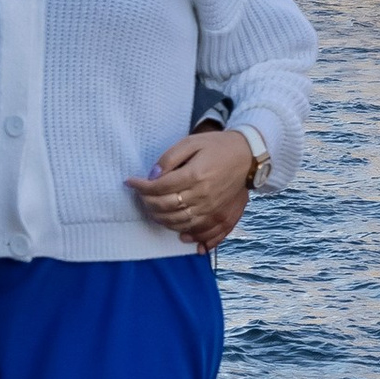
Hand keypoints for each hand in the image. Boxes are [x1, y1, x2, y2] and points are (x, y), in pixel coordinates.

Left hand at [126, 130, 255, 253]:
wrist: (249, 155)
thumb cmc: (218, 146)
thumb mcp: (191, 142)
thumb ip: (169, 158)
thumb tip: (152, 176)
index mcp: (195, 175)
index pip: (159, 187)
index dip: (140, 186)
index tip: (131, 182)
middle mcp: (203, 196)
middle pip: (166, 207)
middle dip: (147, 203)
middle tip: (141, 196)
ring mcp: (212, 209)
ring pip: (179, 223)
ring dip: (161, 219)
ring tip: (154, 210)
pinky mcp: (221, 216)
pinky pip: (202, 233)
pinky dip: (188, 236)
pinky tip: (180, 235)